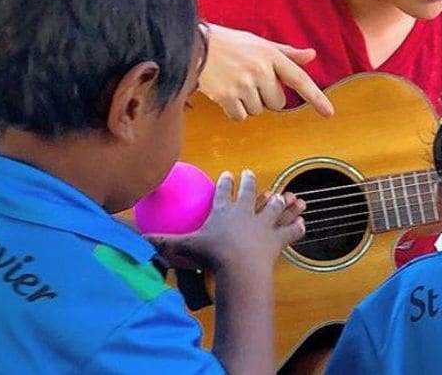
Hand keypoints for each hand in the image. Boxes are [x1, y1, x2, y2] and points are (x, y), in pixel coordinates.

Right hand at [147, 171, 305, 271]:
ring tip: (282, 195)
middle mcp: (246, 214)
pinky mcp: (278, 240)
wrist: (240, 268)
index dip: (225, 183)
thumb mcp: (184, 248)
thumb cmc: (212, 256)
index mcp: (224, 212)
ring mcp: (264, 225)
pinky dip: (297, 227)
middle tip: (251, 174)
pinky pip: (290, 232)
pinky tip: (303, 223)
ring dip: (278, 202)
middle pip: (250, 194)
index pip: (224, 193)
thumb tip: (138, 240)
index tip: (228, 174)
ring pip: (274, 208)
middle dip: (250, 183)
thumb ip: (163, 243)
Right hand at [198, 24, 333, 119]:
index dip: (316, 97)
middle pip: (277, 102)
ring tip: (234, 83)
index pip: (299, 79)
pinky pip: (241, 116)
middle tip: (248, 81)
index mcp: (271, 55)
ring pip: (258, 110)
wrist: (193, 44)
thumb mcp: (259, 43)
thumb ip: (286, 53)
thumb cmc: (228, 43)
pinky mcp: (227, 96)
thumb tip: (311, 55)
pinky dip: (235, 111)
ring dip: (248, 103)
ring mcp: (243, 84)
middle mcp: (260, 70)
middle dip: (265, 97)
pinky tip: (226, 94)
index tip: (328, 113)